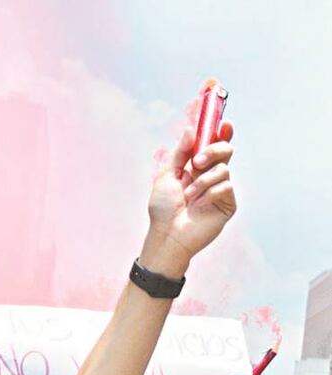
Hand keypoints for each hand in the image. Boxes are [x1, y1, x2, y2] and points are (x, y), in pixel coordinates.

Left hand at [142, 120, 236, 278]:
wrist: (168, 234)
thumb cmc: (163, 208)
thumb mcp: (166, 175)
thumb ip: (179, 153)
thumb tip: (191, 130)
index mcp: (196, 168)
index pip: (213, 145)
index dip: (220, 133)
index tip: (224, 123)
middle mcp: (211, 176)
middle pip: (225, 150)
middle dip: (213, 150)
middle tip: (197, 162)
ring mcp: (221, 189)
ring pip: (224, 168)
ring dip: (202, 180)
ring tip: (189, 195)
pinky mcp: (228, 203)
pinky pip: (226, 186)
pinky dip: (209, 193)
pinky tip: (198, 205)